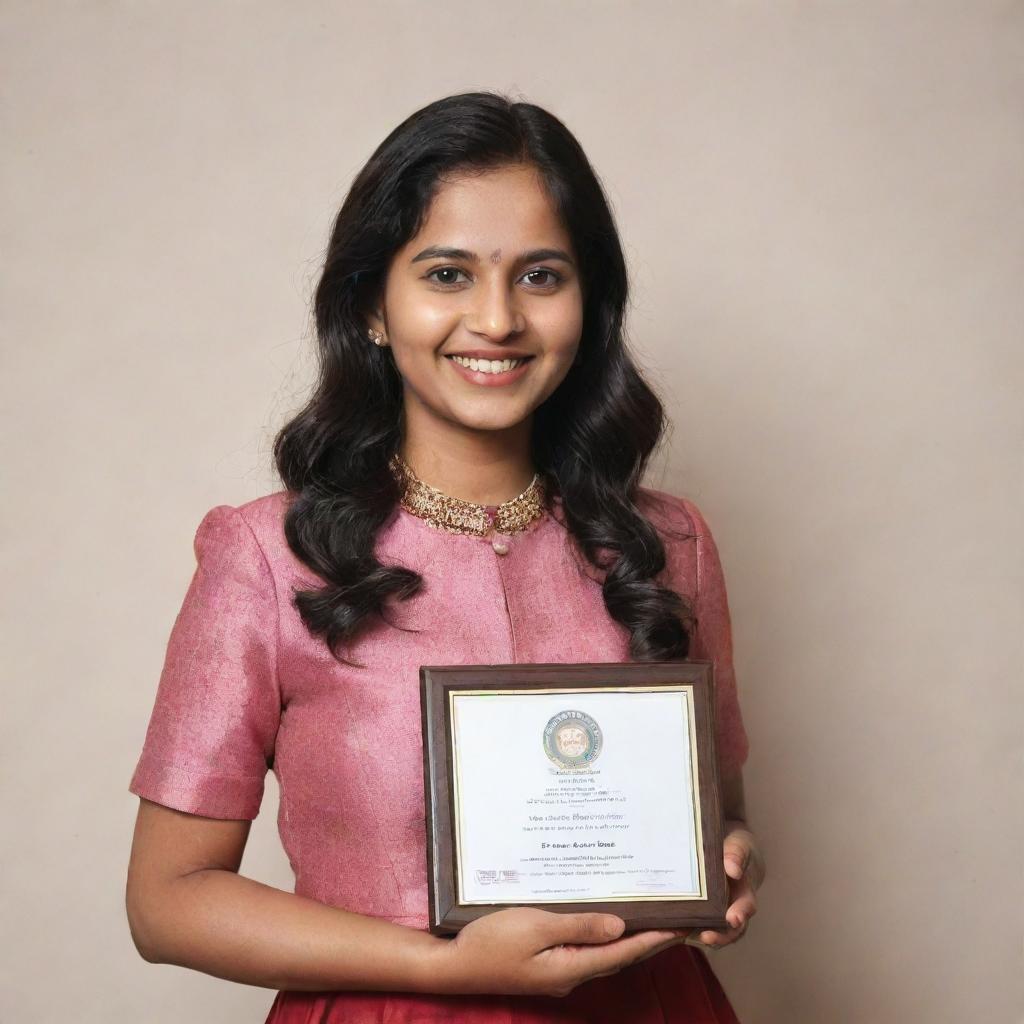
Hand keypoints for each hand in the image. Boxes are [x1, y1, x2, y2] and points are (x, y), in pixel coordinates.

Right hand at [434, 906, 688, 997]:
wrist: (455, 964)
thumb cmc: (492, 942)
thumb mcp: (535, 927)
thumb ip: (578, 927)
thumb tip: (621, 927)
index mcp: (572, 967)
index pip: (624, 952)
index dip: (655, 938)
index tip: (683, 923)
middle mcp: (571, 973)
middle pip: (619, 955)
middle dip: (650, 937)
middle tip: (678, 916)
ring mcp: (558, 970)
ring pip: (603, 951)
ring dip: (628, 934)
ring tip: (651, 912)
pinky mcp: (547, 962)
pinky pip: (584, 947)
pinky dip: (603, 932)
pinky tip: (605, 918)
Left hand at [685, 825, 763, 951]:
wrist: (726, 850)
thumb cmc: (736, 848)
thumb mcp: (739, 844)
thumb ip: (737, 853)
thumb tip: (732, 869)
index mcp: (744, 893)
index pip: (746, 907)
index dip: (740, 913)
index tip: (733, 918)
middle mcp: (731, 908)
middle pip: (730, 929)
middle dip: (720, 936)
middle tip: (707, 937)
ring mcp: (716, 912)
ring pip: (710, 929)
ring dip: (698, 935)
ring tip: (683, 936)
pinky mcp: (700, 910)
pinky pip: (693, 921)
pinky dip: (683, 927)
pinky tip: (669, 927)